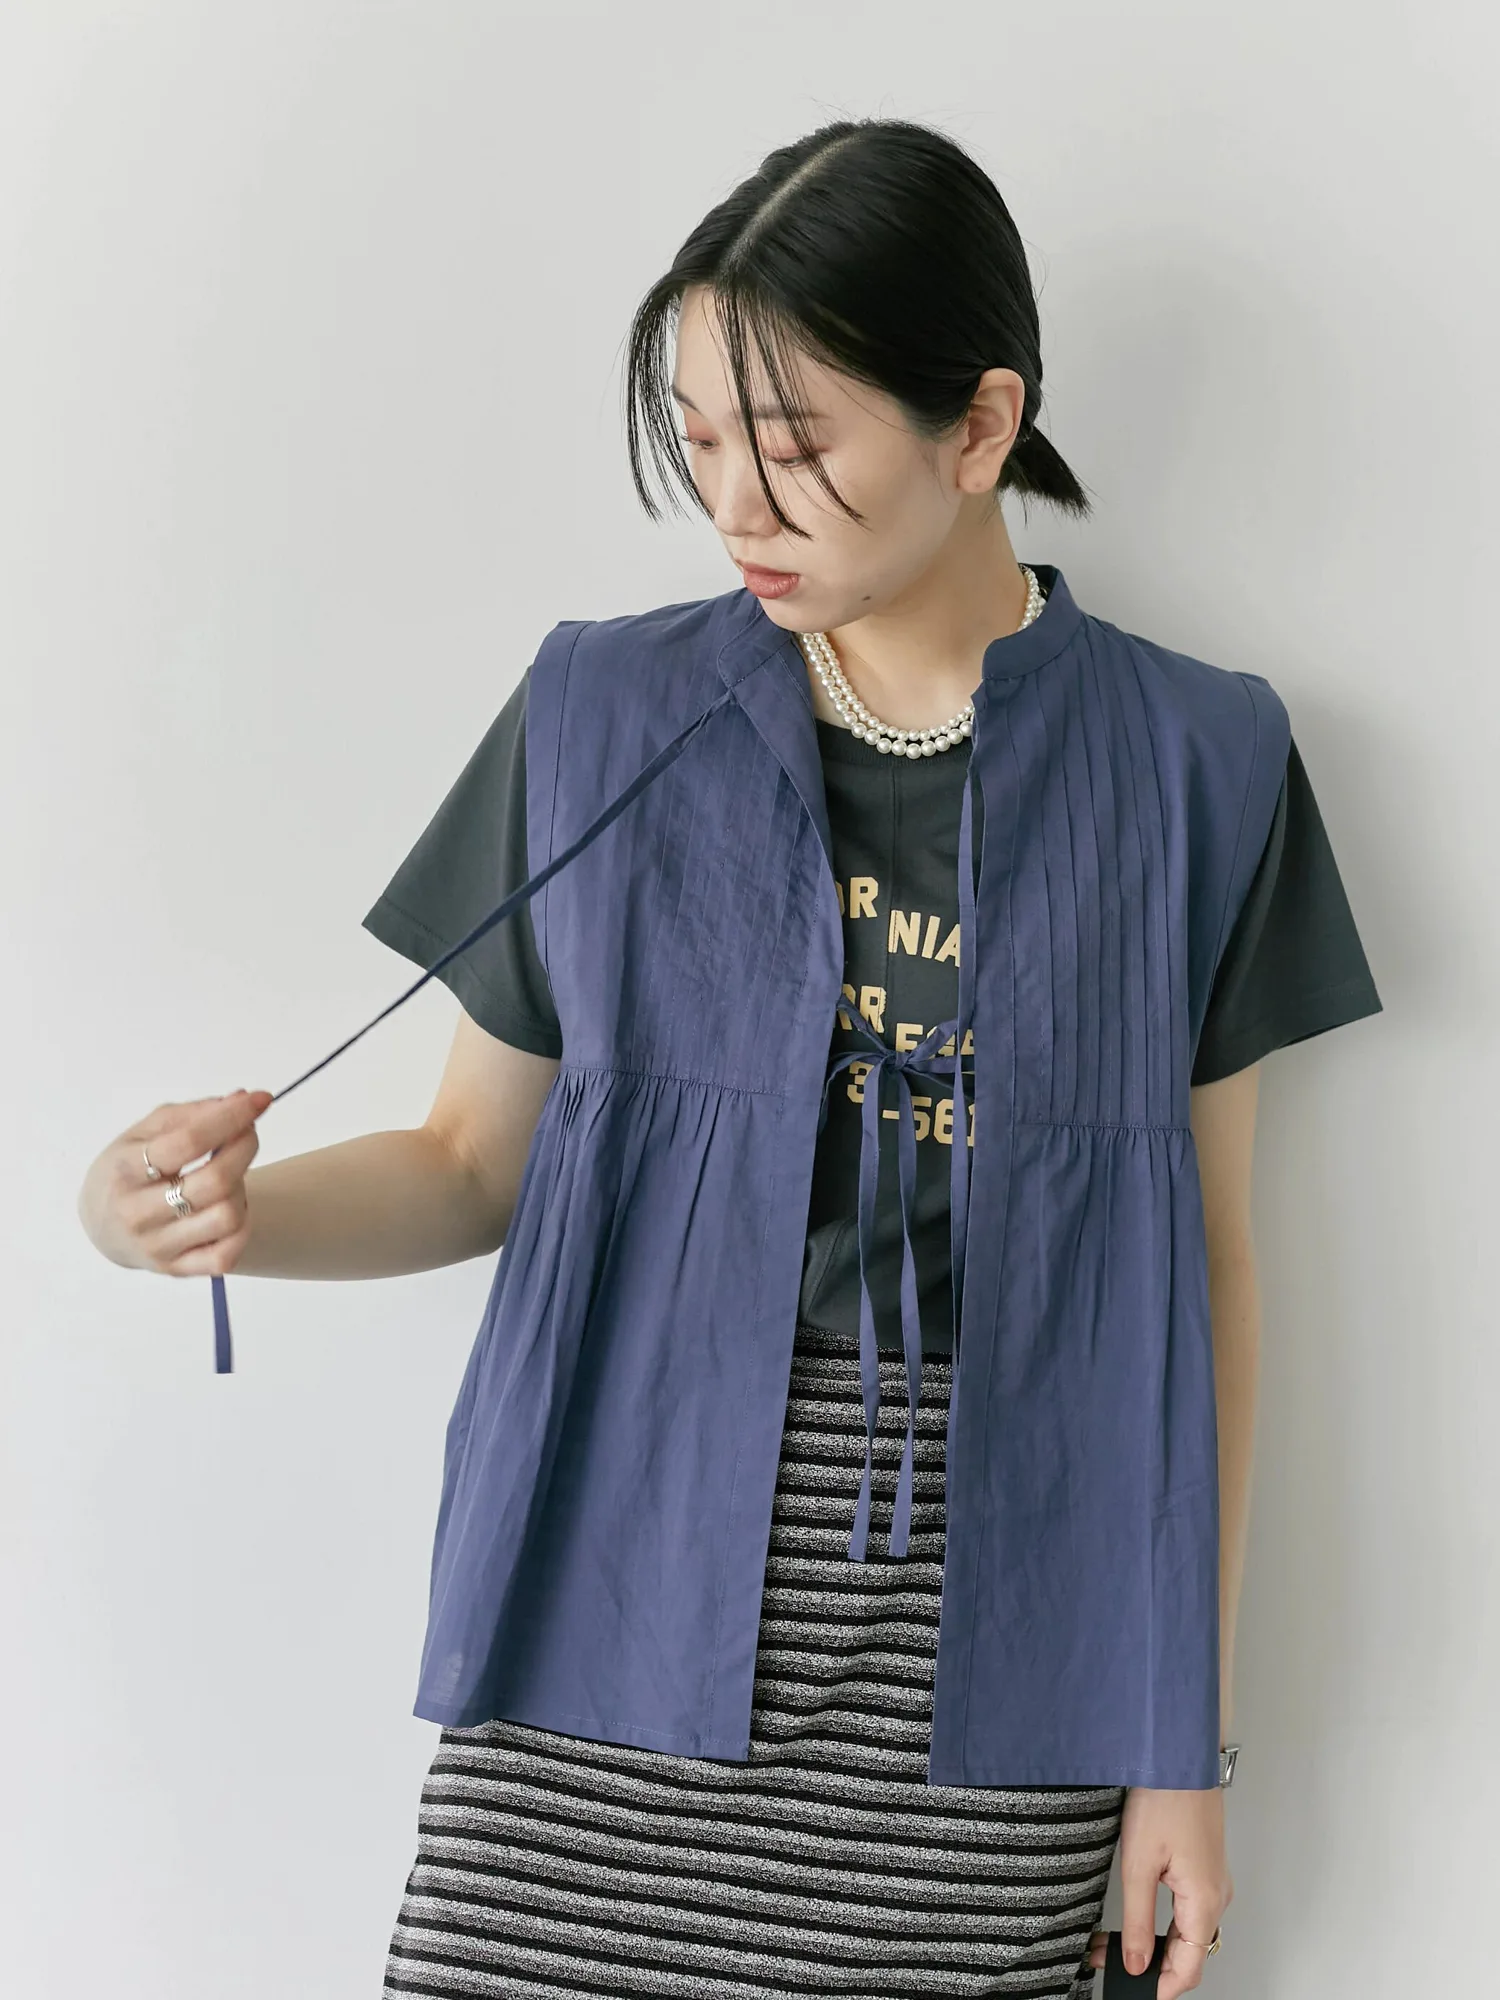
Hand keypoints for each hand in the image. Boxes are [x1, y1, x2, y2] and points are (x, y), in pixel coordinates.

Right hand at [77, 1089, 275, 1276]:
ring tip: (226, 1177)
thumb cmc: (127, 1170)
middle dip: (244, 1148)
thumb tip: (242, 1099)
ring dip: (240, 1188)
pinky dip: (242, 1228)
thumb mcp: (144, 1133)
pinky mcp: (175, 1270)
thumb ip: (190, 1115)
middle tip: (247, 1133)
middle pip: (215, 1181)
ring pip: (227, 1216)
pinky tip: (228, 1208)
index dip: (231, 1118)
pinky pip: (227, 1254)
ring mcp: (157, 1246)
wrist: (99, 1225)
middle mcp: (137, 1213)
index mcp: (124, 1170)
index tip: (259, 1100)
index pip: (187, 1141)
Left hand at [1083, 1786, 1232, 1997]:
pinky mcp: (1205, 1867)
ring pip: (1189, 1932)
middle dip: (1151, 1966)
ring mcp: (1214, 1881)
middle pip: (1189, 1952)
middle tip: (1108, 1961)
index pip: (1190, 1967)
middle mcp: (1217, 1896)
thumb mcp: (1139, 1864)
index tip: (1137, 1995)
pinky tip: (1138, 1920)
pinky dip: (1164, 1924)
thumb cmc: (1165, 1799)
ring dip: (1155, 1944)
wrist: (1179, 1754)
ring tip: (1113, 1943)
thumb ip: (1136, 1920)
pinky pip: (1190, 1910)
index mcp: (1206, 1901)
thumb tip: (1136, 1963)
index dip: (1163, 1988)